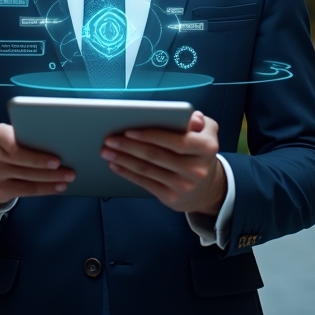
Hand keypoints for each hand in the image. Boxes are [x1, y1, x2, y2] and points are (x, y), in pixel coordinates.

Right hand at [0, 122, 74, 204]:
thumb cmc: (7, 148)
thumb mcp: (10, 136)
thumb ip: (27, 137)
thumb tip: (59, 144)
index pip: (15, 144)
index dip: (36, 155)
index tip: (56, 160)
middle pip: (23, 163)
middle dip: (48, 168)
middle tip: (69, 171)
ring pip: (27, 178)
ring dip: (51, 180)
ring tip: (67, 179)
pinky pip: (25, 191)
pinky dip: (44, 189)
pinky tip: (57, 187)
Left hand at [101, 111, 225, 215]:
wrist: (207, 188)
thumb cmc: (199, 152)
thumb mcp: (207, 132)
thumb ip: (199, 122)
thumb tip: (192, 117)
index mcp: (206, 148)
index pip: (176, 141)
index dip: (151, 135)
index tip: (129, 130)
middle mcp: (196, 169)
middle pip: (156, 155)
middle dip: (129, 146)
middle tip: (110, 139)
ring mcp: (183, 185)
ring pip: (147, 169)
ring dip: (123, 159)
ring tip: (107, 150)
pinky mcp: (171, 197)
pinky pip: (145, 183)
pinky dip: (127, 173)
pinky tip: (116, 165)